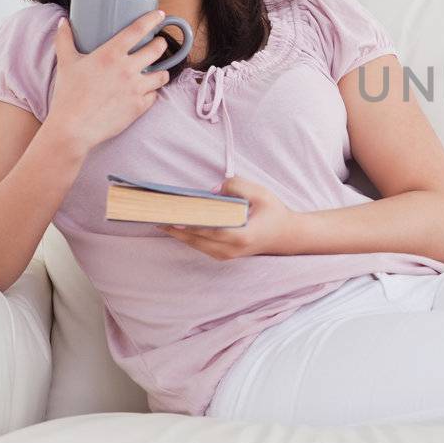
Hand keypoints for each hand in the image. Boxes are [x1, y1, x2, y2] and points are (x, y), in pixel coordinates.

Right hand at [46, 9, 173, 154]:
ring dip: (161, 71)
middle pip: (157, 50)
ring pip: (162, 74)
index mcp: (110, 54)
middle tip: (158, 44)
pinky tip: (147, 91)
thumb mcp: (65, 63)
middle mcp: (127, 69)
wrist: (73, 128)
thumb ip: (64, 40)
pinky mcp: (140, 106)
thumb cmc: (68, 95)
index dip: (152, 20)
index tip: (161, 15)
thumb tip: (63, 21)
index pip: (138, 30)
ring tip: (156, 70)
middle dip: (161, 44)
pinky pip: (155, 95)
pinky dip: (152, 92)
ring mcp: (136, 88)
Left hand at [158, 176, 297, 260]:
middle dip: (177, 228)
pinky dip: (188, 237)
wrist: (286, 235)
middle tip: (157, 215)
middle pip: (197, 240)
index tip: (172, 216)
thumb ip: (237, 186)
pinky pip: (201, 246)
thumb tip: (212, 191)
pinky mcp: (224, 255)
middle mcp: (232, 249)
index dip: (189, 224)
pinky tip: (177, 226)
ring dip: (179, 234)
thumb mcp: (261, 193)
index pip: (209, 230)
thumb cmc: (274, 212)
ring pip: (196, 245)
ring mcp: (227, 255)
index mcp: (242, 236)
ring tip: (162, 219)